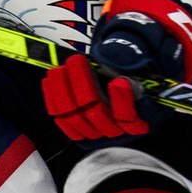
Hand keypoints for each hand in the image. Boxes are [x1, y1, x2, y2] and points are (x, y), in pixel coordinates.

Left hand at [42, 0, 191, 140]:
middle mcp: (119, 130)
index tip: (118, 81)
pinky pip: (62, 120)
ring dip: (65, 91)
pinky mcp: (79, 131)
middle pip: (98, 115)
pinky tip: (51, 80)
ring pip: (76, 119)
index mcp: (141, 118)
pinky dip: (54, 99)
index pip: (131, 118)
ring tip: (61, 67)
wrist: (122, 80)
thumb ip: (130, 63)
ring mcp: (97, 132)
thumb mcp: (139, 65)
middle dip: (84, 85)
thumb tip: (114, 62)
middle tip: (76, 60)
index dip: (123, 101)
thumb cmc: (133, 71)